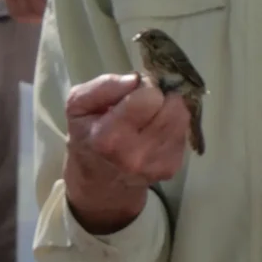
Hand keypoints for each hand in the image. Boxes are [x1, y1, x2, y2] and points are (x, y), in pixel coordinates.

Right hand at [62, 73, 191, 233]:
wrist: (97, 181)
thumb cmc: (85, 137)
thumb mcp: (77, 105)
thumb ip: (104, 86)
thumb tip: (136, 79)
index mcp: (110, 138)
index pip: (151, 96)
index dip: (145, 87)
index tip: (133, 93)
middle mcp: (137, 155)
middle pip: (172, 106)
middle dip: (160, 98)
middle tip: (143, 105)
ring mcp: (157, 165)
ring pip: (181, 118)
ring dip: (167, 112)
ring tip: (147, 119)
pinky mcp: (171, 169)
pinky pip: (183, 133)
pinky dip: (171, 127)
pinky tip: (153, 133)